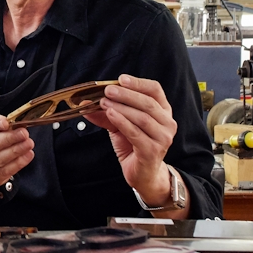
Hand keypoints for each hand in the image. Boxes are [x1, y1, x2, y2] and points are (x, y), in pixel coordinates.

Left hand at [86, 74, 177, 205]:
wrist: (142, 173)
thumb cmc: (134, 145)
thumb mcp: (120, 124)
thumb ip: (107, 112)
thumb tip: (85, 103)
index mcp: (163, 111)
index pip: (155, 90)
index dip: (138, 83)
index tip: (121, 79)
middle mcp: (167, 123)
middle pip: (147, 103)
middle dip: (126, 95)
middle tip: (107, 91)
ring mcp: (163, 138)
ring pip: (142, 117)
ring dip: (121, 108)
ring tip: (104, 103)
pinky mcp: (153, 151)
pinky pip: (136, 133)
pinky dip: (122, 122)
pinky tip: (111, 114)